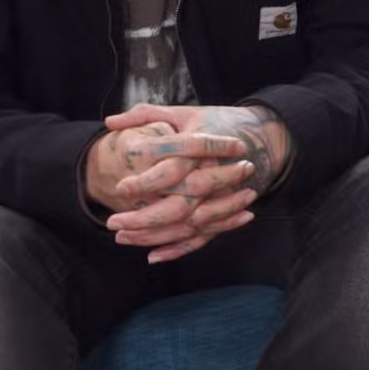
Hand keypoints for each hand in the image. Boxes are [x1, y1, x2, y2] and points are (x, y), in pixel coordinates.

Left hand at [95, 104, 292, 262]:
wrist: (259, 134)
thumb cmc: (214, 122)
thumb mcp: (183, 113)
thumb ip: (145, 115)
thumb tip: (109, 122)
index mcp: (201, 150)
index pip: (172, 170)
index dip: (146, 181)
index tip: (119, 188)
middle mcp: (213, 175)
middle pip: (179, 206)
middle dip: (143, 219)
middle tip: (113, 222)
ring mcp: (221, 197)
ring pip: (186, 227)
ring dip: (153, 237)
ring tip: (121, 237)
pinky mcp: (223, 212)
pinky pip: (201, 238)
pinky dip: (177, 250)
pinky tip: (152, 256)